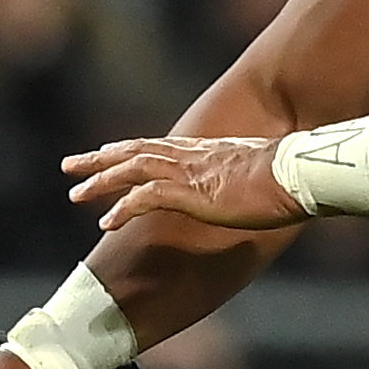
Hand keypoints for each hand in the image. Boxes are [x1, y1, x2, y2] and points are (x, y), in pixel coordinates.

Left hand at [64, 134, 303, 234]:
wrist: (299, 174)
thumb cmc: (288, 178)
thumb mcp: (257, 177)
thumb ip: (241, 181)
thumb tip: (247, 192)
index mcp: (202, 152)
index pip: (154, 146)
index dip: (125, 150)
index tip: (102, 154)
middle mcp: (190, 156)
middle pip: (133, 152)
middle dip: (99, 159)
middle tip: (69, 166)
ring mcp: (189, 173)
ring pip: (131, 170)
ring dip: (101, 182)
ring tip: (75, 194)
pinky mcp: (191, 193)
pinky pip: (146, 198)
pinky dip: (123, 208)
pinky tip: (105, 222)